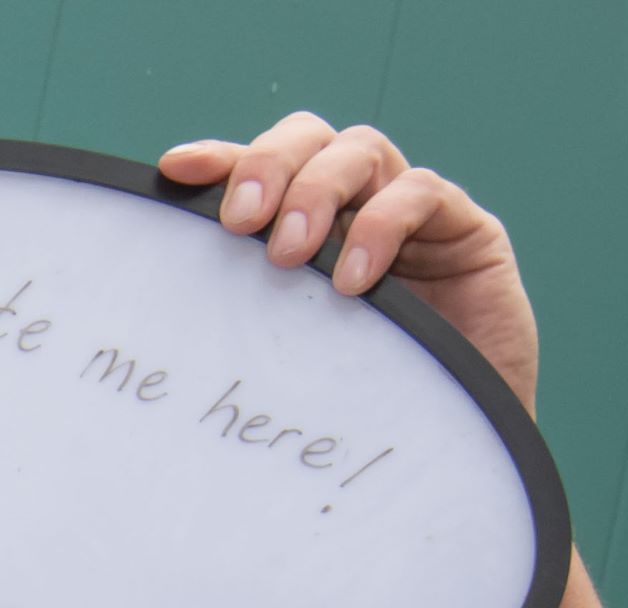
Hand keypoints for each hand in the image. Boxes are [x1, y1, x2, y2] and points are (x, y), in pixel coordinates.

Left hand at [160, 118, 535, 406]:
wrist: (448, 448)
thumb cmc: (355, 411)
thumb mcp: (284, 358)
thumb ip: (243, 321)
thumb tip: (161, 319)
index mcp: (306, 229)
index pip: (261, 169)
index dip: (221, 159)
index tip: (174, 172)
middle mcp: (356, 207)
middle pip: (309, 139)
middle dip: (268, 165)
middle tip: (240, 222)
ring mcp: (411, 213)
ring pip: (359, 150)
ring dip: (315, 191)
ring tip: (288, 255)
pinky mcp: (466, 231)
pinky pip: (421, 194)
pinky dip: (381, 226)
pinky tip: (354, 282)